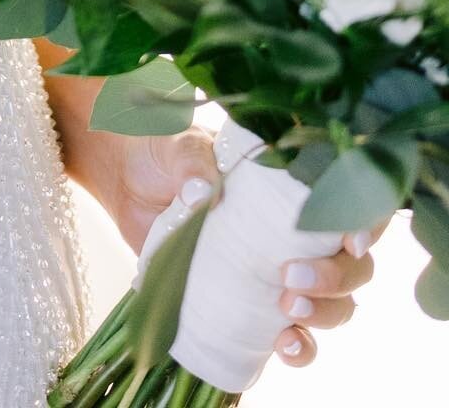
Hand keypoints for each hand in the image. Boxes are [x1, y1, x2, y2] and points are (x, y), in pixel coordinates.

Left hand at [79, 128, 385, 368]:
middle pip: (354, 266)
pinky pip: (292, 335)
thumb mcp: (179, 145)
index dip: (366, 224)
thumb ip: (193, 163)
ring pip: (334, 306)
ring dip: (323, 315)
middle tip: (292, 275)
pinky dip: (297, 347)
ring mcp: (278, 270)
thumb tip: (201, 191)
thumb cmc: (163, 152)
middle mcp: (298, 231)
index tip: (350, 239)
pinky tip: (283, 345)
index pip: (353, 204)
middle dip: (337, 278)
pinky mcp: (252, 301)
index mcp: (295, 184)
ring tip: (286, 309)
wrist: (124, 176)